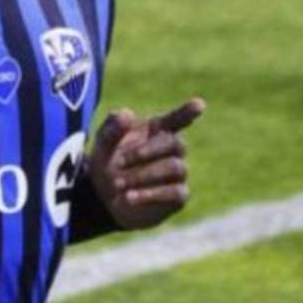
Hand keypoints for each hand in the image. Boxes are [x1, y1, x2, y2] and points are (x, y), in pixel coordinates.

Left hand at [86, 97, 204, 229]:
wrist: (105, 197)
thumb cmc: (109, 161)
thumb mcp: (103, 143)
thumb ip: (112, 127)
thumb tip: (128, 115)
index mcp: (157, 129)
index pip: (177, 119)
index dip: (188, 112)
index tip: (199, 105)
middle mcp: (173, 149)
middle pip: (175, 143)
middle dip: (146, 152)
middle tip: (119, 163)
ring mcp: (179, 172)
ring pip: (175, 168)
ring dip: (143, 175)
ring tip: (117, 183)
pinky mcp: (179, 195)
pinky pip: (176, 192)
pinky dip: (150, 194)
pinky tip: (129, 197)